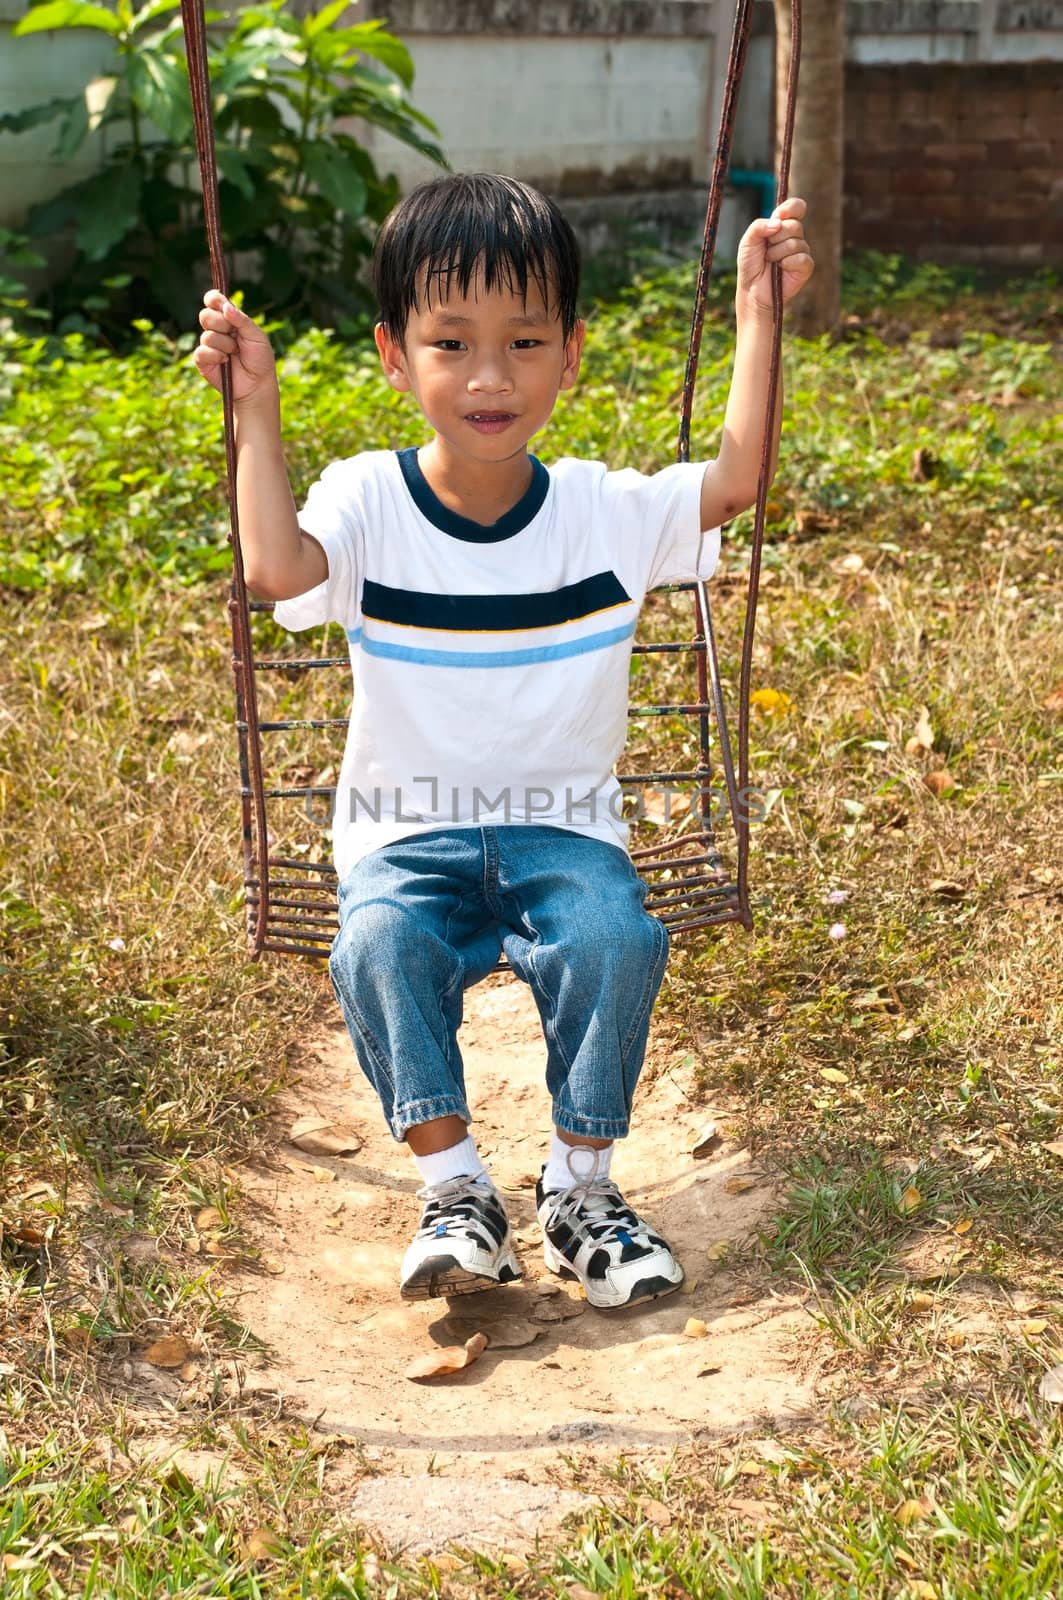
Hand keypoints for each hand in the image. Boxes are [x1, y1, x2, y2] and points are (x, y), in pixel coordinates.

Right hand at [193, 290, 277, 405]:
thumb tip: (226, 306)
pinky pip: (202, 351)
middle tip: (234, 335)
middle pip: (205, 315)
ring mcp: (208, 344)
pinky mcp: (203, 360)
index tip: (218, 301)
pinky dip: (216, 356)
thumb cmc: (260, 359)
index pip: (214, 301)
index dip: (213, 298)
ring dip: (225, 345)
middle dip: (221, 324)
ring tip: (235, 353)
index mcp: (229, 319)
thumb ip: (242, 320)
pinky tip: (225, 362)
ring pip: (207, 335)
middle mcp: (216, 329)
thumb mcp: (257, 336)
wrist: (257, 385)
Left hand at [735, 197, 813, 314]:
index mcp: (782, 225)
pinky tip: (781, 269)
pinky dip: (788, 263)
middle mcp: (794, 236)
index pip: (796, 207)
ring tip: (770, 261)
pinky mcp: (806, 267)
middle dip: (776, 238)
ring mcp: (802, 251)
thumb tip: (778, 222)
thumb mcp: (747, 242)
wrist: (752, 290)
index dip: (790, 208)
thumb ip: (759, 226)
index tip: (779, 215)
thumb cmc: (750, 265)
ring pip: (795, 243)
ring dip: (777, 253)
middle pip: (794, 226)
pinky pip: (802, 258)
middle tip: (766, 249)